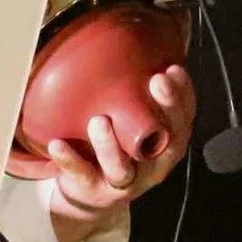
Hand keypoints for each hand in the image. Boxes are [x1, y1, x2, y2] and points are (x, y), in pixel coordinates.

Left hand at [47, 66, 196, 241]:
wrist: (92, 196)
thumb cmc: (119, 151)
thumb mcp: (134, 124)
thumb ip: (140, 96)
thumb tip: (145, 45)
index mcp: (165, 147)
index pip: (184, 122)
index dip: (184, 97)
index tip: (174, 70)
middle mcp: (151, 167)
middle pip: (166, 145)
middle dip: (165, 111)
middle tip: (156, 81)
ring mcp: (124, 182)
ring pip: (122, 168)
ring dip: (110, 145)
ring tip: (99, 121)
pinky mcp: (94, 190)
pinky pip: (82, 175)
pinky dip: (70, 161)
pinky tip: (57, 145)